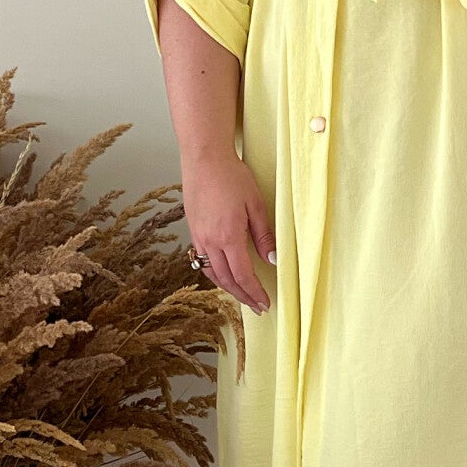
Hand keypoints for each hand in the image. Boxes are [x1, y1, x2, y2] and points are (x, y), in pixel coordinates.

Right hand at [182, 148, 275, 313]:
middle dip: (243, 296)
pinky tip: (224, 275)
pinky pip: (203, 262)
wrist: (204, 159)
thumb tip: (273, 259)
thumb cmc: (231, 176)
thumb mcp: (255, 205)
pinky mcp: (194, 231)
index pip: (243, 275)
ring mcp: (199, 237)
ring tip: (242, 296)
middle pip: (227, 280)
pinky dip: (215, 275)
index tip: (265, 303)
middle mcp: (210, 242)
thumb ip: (264, 235)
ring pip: (212, 274)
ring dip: (228, 288)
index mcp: (228, 237)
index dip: (254, 292)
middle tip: (257, 307)